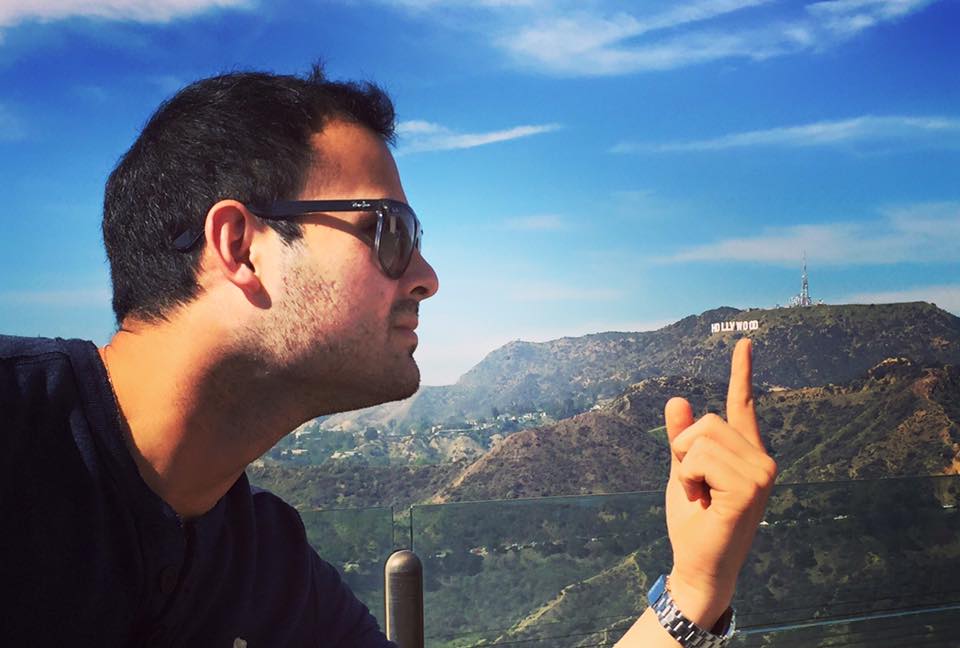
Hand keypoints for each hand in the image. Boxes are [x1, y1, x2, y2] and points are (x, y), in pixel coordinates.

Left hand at [663, 338, 776, 628]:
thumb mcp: (681, 471)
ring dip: (685, 469)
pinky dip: (688, 479)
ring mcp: (761, 473)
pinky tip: (704, 502)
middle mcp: (761, 459)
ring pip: (700, 439)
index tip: (744, 343)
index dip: (742, 372)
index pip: (742, 404)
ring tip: (701, 496)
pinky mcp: (749, 488)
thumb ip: (681, 438)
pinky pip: (699, 459)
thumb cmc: (694, 522)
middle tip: (695, 486)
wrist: (698, 565)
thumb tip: (677, 399)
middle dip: (684, 451)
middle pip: (706, 421)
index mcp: (746, 453)